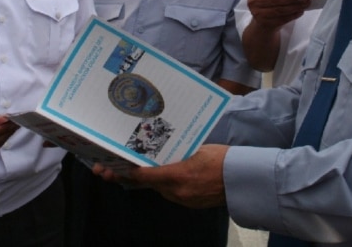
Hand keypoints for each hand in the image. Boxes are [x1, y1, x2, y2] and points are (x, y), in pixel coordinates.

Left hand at [93, 144, 228, 208]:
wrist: (243, 180)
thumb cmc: (223, 159)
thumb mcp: (198, 149)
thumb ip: (177, 152)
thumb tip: (162, 148)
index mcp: (177, 175)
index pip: (144, 175)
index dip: (126, 172)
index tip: (112, 167)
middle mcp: (177, 191)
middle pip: (147, 183)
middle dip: (130, 176)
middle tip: (108, 170)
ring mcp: (183, 199)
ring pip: (158, 188)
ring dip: (149, 179)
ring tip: (133, 169)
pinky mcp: (190, 203)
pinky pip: (171, 193)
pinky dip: (164, 184)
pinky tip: (161, 175)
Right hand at [247, 0, 309, 30]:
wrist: (262, 17)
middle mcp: (253, 1)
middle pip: (275, 0)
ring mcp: (257, 13)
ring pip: (279, 10)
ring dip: (294, 7)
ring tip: (304, 4)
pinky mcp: (264, 23)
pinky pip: (281, 19)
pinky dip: (292, 15)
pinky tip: (300, 12)